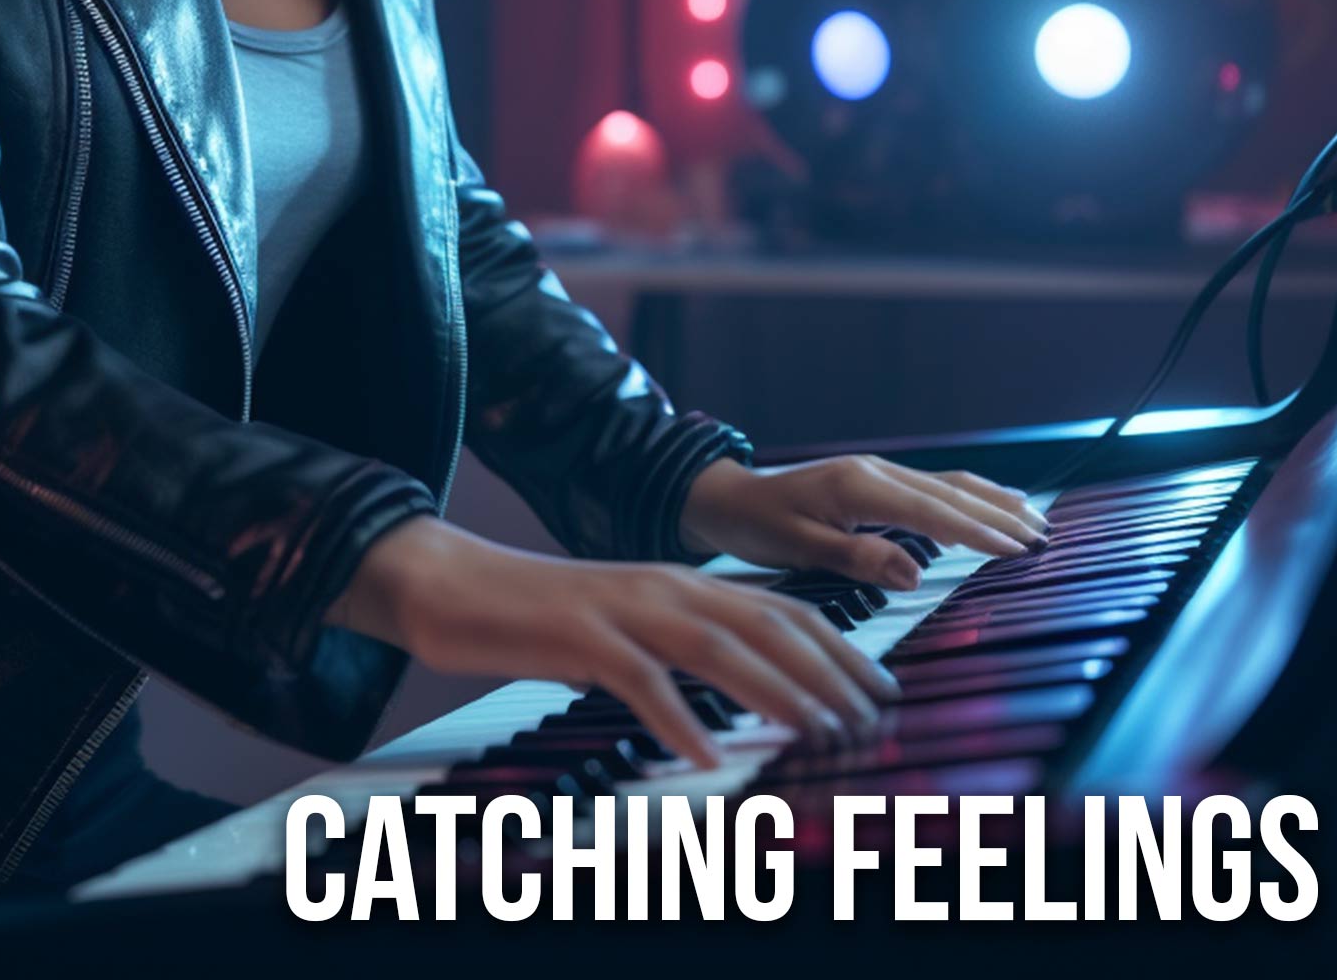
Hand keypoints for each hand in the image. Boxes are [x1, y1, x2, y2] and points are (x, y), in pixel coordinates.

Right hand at [324, 515, 900, 769]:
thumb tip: (736, 696)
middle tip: (873, 720)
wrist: (452, 585)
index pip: (780, 609)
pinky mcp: (578, 635)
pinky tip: (707, 755)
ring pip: (719, 647)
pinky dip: (678, 717)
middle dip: (829, 672)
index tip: (884, 689)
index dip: (840, 647)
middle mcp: (663, 586)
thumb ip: (678, 651)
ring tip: (820, 734)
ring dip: (777, 693)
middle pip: (766, 624)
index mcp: (679, 582)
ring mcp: (623, 608)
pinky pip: (641, 679)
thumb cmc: (539, 616)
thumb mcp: (625, 629)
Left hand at [676, 454, 1051, 588]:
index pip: (932, 512)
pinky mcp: (874, 481)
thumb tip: (914, 573)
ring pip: (946, 485)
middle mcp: (874, 472)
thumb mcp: (798, 548)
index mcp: (858, 486)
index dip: (978, 532)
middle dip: (999, 516)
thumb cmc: (757, 526)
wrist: (726, 498)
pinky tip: (991, 507)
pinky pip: (932, 487)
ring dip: (991, 502)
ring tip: (1034, 521)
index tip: (1019, 550)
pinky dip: (968, 498)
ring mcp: (876, 472)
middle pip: (949, 494)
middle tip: (1044, 540)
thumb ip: (856, 558)